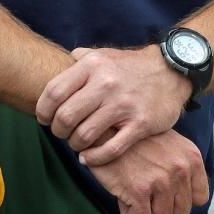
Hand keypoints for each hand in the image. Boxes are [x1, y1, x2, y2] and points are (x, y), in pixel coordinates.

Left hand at [36, 45, 191, 165]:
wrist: (171, 70)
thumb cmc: (131, 66)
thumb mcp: (104, 55)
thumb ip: (81, 59)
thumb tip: (61, 62)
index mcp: (92, 66)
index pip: (54, 92)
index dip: (42, 110)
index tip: (44, 118)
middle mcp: (106, 84)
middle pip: (66, 117)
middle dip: (58, 130)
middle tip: (62, 132)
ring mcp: (124, 106)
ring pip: (84, 135)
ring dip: (74, 144)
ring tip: (76, 143)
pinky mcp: (140, 124)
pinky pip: (110, 150)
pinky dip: (94, 158)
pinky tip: (89, 158)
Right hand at [84, 128, 208, 213]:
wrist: (104, 128)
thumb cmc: (133, 139)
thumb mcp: (169, 144)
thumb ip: (182, 167)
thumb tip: (186, 198)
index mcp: (192, 157)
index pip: (200, 198)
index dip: (179, 199)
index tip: (164, 192)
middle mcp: (180, 169)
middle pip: (180, 213)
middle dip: (162, 207)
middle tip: (144, 191)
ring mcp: (160, 181)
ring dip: (145, 212)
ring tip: (132, 192)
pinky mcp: (139, 191)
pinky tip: (122, 197)